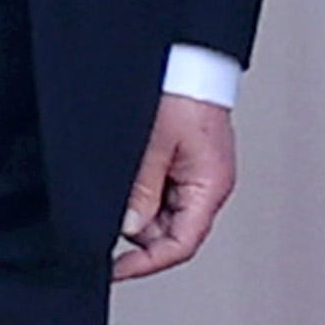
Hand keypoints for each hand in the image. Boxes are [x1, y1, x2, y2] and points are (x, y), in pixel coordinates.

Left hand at [114, 92, 236, 280]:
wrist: (191, 57)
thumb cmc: (183, 91)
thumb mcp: (153, 145)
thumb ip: (141, 190)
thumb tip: (128, 226)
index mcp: (210, 186)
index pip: (181, 244)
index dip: (146, 263)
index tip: (115, 268)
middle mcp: (207, 185)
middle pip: (168, 231)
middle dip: (137, 225)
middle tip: (113, 203)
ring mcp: (196, 174)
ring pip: (160, 211)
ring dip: (137, 203)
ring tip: (128, 170)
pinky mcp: (185, 161)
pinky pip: (159, 188)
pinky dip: (141, 186)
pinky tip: (133, 165)